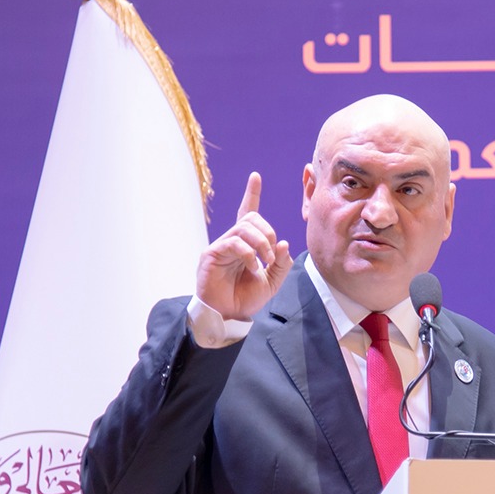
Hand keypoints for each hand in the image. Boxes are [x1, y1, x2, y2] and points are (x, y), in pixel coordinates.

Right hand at [194, 172, 293, 320]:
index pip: (248, 213)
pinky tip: (253, 268)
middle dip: (267, 232)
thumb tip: (283, 243)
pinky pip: (233, 243)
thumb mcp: (271, 282)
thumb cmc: (245, 298)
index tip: (255, 177)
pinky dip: (248, 254)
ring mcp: (221, 246)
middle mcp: (232, 241)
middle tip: (271, 255)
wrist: (228, 316)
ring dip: (260, 243)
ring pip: (243, 228)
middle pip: (251, 219)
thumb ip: (280, 263)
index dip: (251, 195)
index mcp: (246, 244)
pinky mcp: (211, 255)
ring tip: (264, 262)